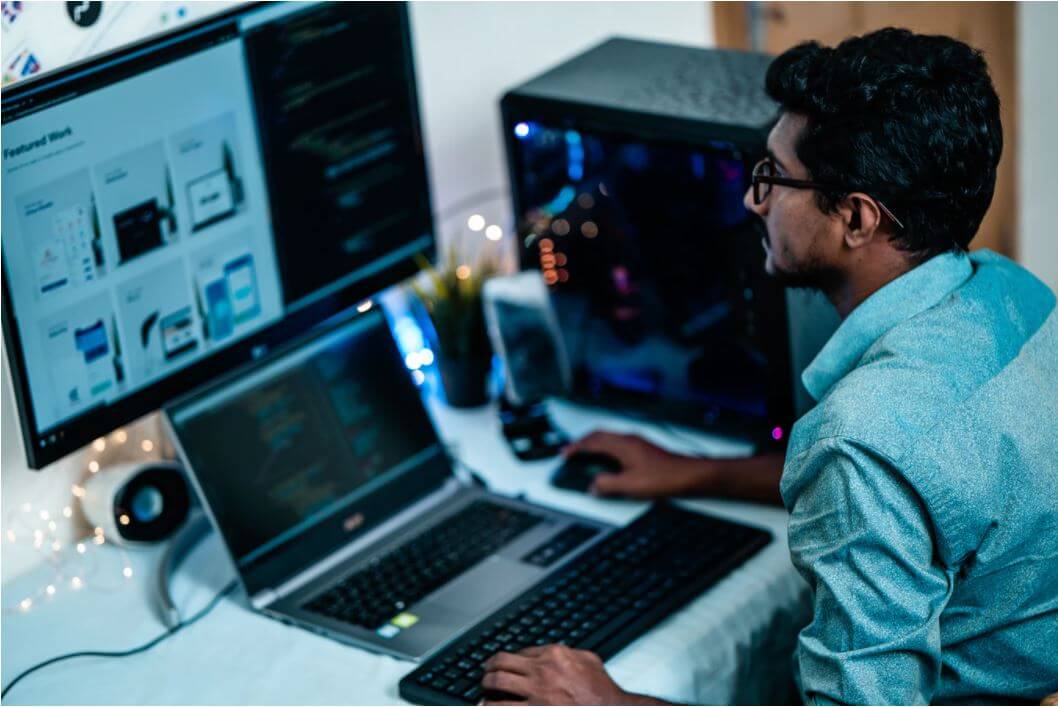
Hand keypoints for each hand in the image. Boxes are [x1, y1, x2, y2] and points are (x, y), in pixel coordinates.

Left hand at [481, 645, 635, 704]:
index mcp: (554, 654)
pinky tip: (484, 706)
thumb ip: (570, 653)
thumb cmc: (602, 691)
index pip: (522, 651)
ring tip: (483, 688)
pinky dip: (490, 706)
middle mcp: (542, 670)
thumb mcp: (589, 660)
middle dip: (490, 666)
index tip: (506, 663)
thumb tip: (555, 650)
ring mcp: (537, 692)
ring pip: (498, 683)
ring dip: (486, 684)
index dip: (512, 658)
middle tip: (485, 671)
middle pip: (503, 662)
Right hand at [563, 431, 708, 498]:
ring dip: (595, 445)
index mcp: (623, 444)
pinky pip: (618, 444)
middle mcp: (630, 439)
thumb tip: (593, 485)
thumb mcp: (630, 485)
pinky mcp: (645, 449)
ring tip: (586, 455)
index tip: (564, 454)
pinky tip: (610, 461)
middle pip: (599, 435)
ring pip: (609, 438)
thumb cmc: (666, 477)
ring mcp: (638, 443)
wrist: (691, 475)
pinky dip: (607, 449)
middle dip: (583, 442)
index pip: (592, 441)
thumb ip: (607, 485)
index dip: (575, 447)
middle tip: (571, 451)